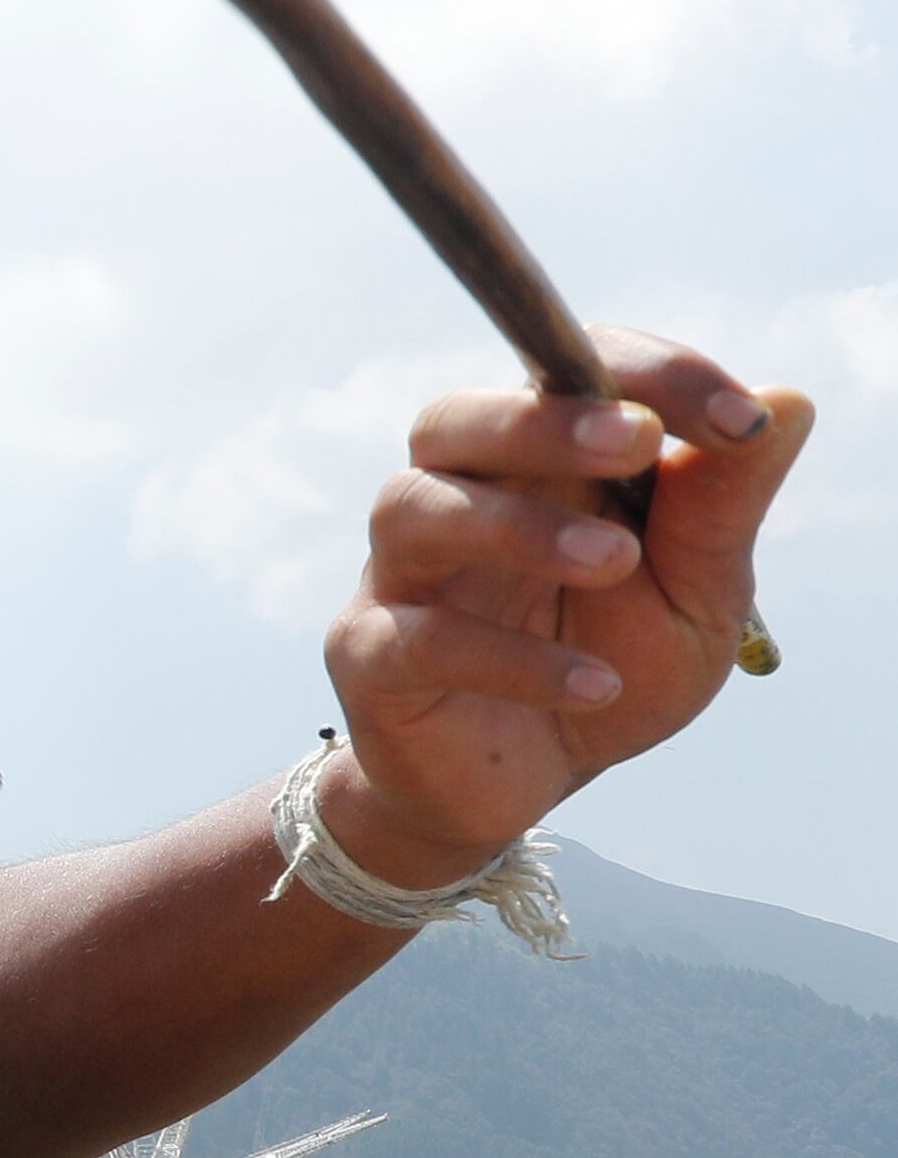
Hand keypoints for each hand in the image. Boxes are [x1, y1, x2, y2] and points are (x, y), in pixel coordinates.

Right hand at [320, 338, 809, 880]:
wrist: (524, 787)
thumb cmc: (610, 667)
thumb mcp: (696, 593)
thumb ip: (722, 508)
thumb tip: (787, 401)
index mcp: (537, 463)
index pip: (567, 370)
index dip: (652, 375)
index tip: (742, 418)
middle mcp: (458, 498)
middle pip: (453, 418)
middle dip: (542, 419)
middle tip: (636, 441)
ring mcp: (401, 575)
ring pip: (415, 508)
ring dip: (517, 525)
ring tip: (615, 561)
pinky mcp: (371, 658)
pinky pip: (420, 638)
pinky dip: (512, 659)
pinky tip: (593, 683)